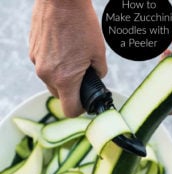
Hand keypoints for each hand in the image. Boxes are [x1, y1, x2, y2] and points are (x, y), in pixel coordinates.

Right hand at [29, 0, 106, 116]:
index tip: (84, 102)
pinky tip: (62, 49)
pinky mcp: (32, 52)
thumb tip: (95, 79)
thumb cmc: (82, 24)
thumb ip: (98, 73)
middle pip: (59, 96)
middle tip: (81, 77)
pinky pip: (44, 67)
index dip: (79, 110)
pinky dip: (53, 64)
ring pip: (51, 82)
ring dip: (61, 77)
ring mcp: (37, 63)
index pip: (69, 110)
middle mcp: (47, 75)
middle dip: (71, 91)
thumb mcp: (98, 53)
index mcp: (65, 79)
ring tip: (71, 59)